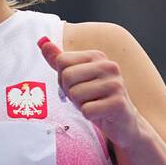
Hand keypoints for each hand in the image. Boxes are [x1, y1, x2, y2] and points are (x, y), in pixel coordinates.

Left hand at [38, 36, 146, 150]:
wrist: (123, 122)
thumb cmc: (96, 98)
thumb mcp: (77, 78)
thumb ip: (60, 60)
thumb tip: (43, 42)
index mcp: (97, 56)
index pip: (62, 61)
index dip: (62, 78)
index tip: (77, 85)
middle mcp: (109, 66)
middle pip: (66, 76)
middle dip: (70, 92)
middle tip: (85, 98)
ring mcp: (115, 84)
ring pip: (75, 94)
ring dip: (80, 105)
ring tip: (94, 105)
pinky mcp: (118, 103)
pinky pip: (87, 110)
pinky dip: (89, 116)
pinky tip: (100, 113)